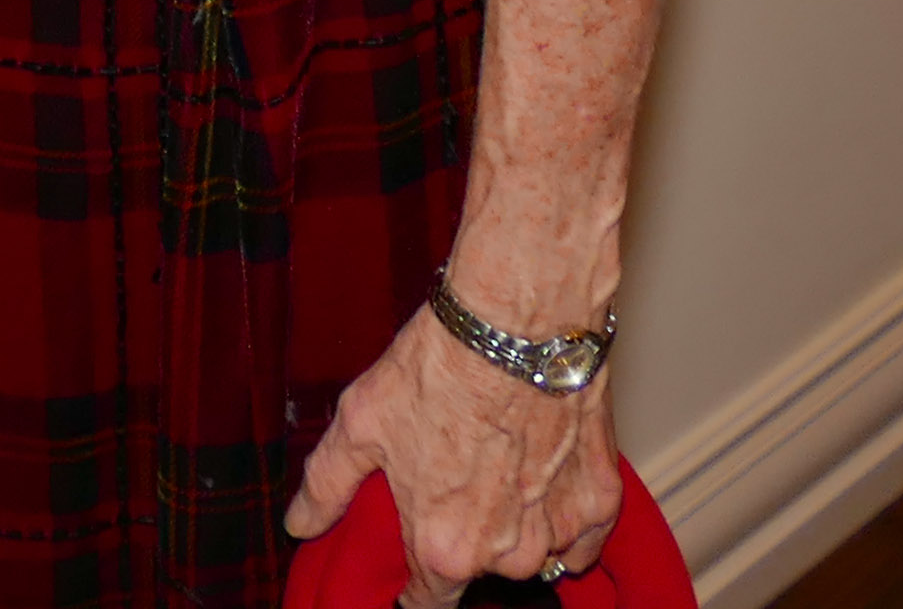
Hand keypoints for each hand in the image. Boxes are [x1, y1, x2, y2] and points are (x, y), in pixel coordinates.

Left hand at [289, 304, 621, 601]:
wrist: (515, 322)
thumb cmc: (438, 368)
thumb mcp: (359, 421)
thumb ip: (327, 486)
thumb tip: (301, 525)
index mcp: (443, 546)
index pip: (428, 600)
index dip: (413, 587)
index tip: (409, 570)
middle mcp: (505, 555)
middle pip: (479, 566)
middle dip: (463, 533)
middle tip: (452, 473)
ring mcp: (559, 532)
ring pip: (530, 550)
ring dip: (512, 521)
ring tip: (492, 455)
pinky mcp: (600, 503)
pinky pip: (578, 531)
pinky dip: (560, 510)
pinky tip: (537, 463)